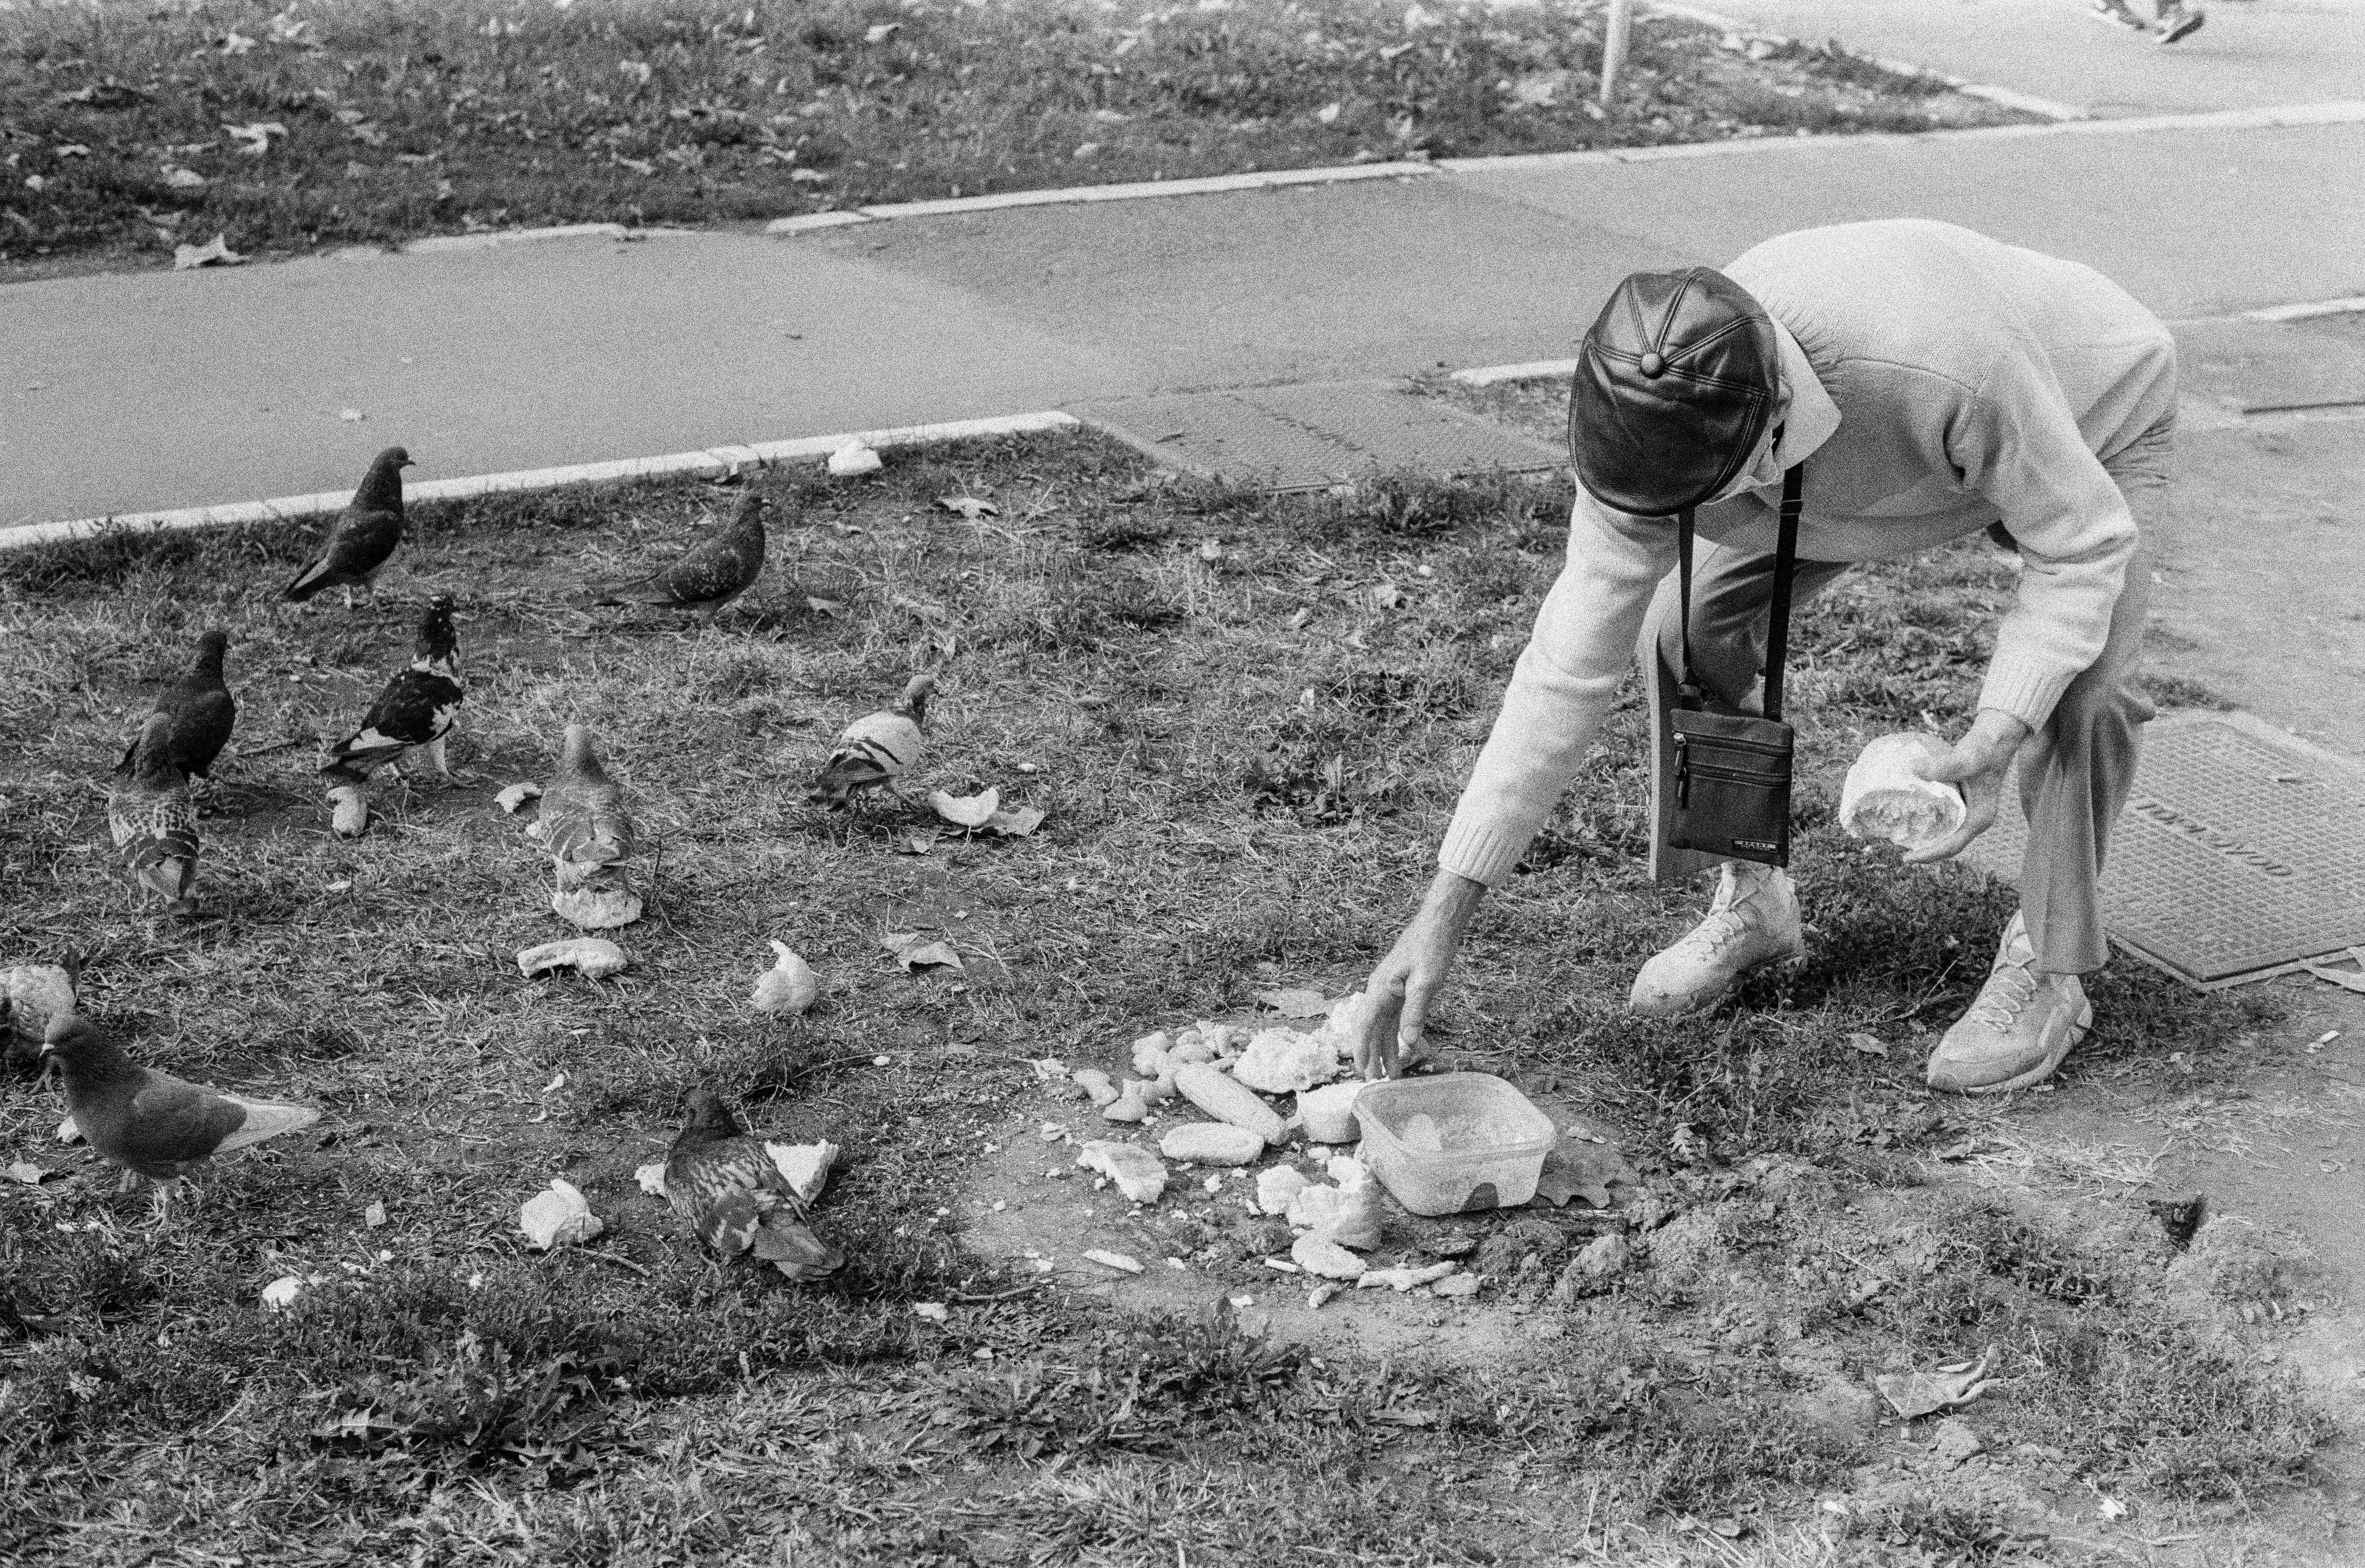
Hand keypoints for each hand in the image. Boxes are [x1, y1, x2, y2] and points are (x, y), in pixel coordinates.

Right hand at [1354, 872, 1486, 1079]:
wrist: (1438, 925)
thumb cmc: (1431, 949)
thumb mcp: (1426, 982)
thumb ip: (1415, 1012)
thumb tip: (1407, 1043)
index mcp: (1380, 989)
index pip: (1363, 1025)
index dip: (1361, 1049)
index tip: (1362, 1070)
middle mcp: (1380, 992)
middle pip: (1371, 1030)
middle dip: (1372, 1055)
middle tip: (1374, 1081)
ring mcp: (1390, 991)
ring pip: (1383, 1026)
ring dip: (1386, 1049)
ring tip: (1391, 1074)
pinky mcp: (1402, 990)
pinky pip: (1396, 1019)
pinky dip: (1400, 1036)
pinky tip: (1408, 1050)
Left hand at [1904, 708, 2032, 863]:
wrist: (1996, 737)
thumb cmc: (1984, 749)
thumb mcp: (1966, 759)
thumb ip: (1943, 767)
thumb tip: (1914, 769)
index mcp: (1979, 818)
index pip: (1952, 845)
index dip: (1930, 854)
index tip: (1908, 857)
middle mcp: (1977, 819)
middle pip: (1949, 844)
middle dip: (1926, 850)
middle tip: (1901, 852)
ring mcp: (1971, 811)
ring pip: (1948, 834)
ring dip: (1928, 839)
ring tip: (1903, 840)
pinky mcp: (1965, 802)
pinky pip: (1946, 821)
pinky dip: (1931, 824)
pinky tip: (1913, 819)